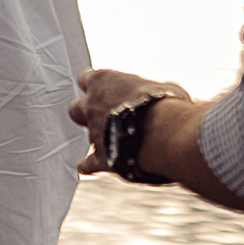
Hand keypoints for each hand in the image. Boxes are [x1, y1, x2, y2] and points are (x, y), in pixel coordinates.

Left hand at [69, 68, 189, 173]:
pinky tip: (93, 167)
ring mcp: (93, 133)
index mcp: (103, 83)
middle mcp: (91, 107)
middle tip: (103, 116)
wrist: (164, 132)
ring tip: (114, 143)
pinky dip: (89, 166)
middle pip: (75, 109)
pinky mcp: (100, 157)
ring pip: (87, 136)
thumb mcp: (165, 88)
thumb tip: (168, 95)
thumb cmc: (166, 103)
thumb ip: (156, 91)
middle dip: (85, 113)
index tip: (105, 89)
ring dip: (99, 138)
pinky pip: (87, 164)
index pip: (86, 78)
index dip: (95, 85)